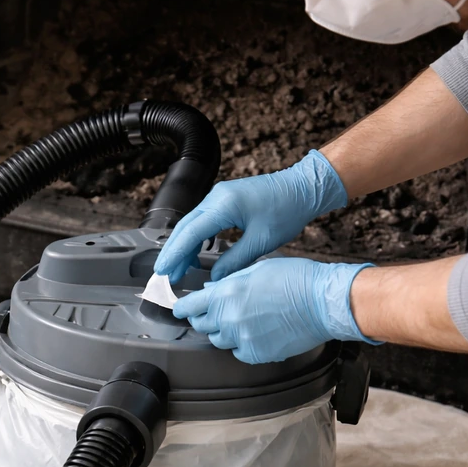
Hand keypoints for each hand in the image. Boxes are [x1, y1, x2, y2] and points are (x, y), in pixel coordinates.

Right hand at [153, 150, 347, 282]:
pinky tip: (195, 253)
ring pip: (191, 224)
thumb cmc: (288, 211)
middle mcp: (216, 197)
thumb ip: (234, 261)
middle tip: (164, 274)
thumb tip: (214, 279)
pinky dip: (195, 238)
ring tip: (179, 269)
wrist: (304, 187)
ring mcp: (218, 196)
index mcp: (224, 205)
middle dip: (173, 252)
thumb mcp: (261, 241)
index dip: (175, 254)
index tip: (164, 270)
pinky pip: (202, 220)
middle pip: (185, 227)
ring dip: (183, 246)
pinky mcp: (224, 199)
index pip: (191, 233)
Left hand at [171, 258, 377, 363]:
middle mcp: (229, 319)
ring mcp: (242, 339)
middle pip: (201, 325)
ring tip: (240, 320)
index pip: (189, 306)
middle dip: (204, 317)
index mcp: (225, 295)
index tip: (180, 308)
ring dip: (223, 331)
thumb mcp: (256, 269)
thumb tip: (211, 290)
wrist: (323, 302)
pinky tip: (254, 333)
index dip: (183, 307)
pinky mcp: (256, 354)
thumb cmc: (296, 280)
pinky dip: (241, 345)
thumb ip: (229, 282)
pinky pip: (238, 352)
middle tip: (215, 311)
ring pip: (218, 340)